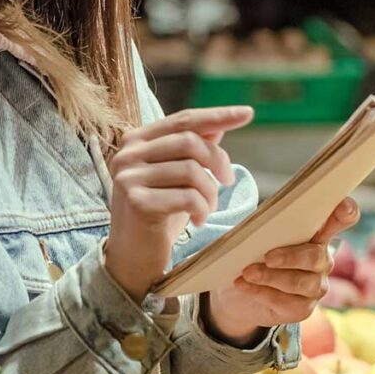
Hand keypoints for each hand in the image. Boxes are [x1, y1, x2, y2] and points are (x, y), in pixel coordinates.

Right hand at [104, 106, 253, 301]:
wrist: (131, 259)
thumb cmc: (157, 217)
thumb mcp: (176, 180)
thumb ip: (190, 151)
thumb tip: (218, 124)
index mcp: (135, 142)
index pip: (183, 120)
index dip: (217, 115)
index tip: (247, 113)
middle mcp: (127, 155)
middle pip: (190, 142)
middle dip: (218, 162)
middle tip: (228, 182)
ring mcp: (129, 178)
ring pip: (192, 170)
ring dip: (211, 192)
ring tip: (207, 208)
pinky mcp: (138, 202)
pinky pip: (188, 197)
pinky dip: (202, 210)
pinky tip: (197, 221)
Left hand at [204, 198, 359, 345]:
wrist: (239, 295)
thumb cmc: (253, 257)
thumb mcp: (257, 239)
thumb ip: (266, 228)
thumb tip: (256, 225)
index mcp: (316, 235)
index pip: (342, 219)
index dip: (346, 213)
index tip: (343, 207)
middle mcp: (322, 260)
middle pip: (316, 256)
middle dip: (290, 257)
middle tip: (267, 257)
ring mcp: (316, 287)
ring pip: (300, 282)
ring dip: (270, 276)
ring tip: (248, 272)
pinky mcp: (302, 309)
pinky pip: (285, 301)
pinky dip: (261, 292)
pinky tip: (243, 285)